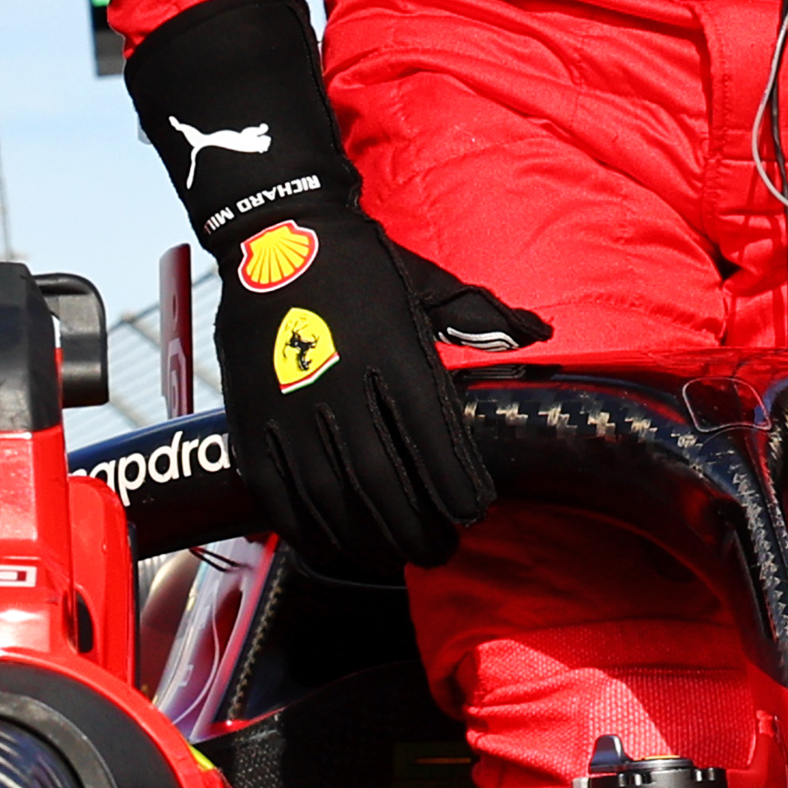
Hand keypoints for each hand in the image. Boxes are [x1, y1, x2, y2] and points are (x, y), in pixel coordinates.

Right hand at [129, 0, 548, 572]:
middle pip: (384, 482)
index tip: (474, 511)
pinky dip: (303, 527)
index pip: (434, 440)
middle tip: (437, 549)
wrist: (275, 232)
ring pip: (330, 497)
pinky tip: (329, 545)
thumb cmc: (358, 263)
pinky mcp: (250, 417)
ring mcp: (290, 406)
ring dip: (366, 539)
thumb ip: (481, 315)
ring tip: (392, 556)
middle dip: (417, 528)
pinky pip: (275, 489)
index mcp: (393, 353)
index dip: (456, 487)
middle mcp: (341, 385)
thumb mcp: (426, 282)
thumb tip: (537, 331)